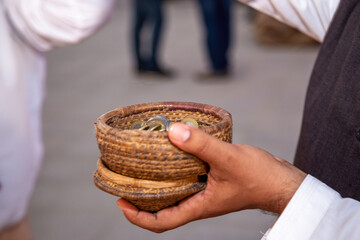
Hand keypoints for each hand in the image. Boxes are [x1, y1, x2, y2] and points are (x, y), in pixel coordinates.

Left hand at [117, 123, 305, 232]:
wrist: (281, 181)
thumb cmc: (259, 177)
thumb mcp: (228, 159)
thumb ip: (201, 145)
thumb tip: (172, 132)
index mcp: (199, 206)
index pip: (162, 222)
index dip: (138, 217)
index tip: (120, 202)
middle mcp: (199, 202)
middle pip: (163, 210)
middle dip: (141, 200)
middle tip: (125, 182)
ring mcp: (205, 193)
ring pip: (174, 194)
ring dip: (156, 185)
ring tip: (141, 168)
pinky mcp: (212, 182)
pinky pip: (186, 180)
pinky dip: (174, 171)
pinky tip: (172, 153)